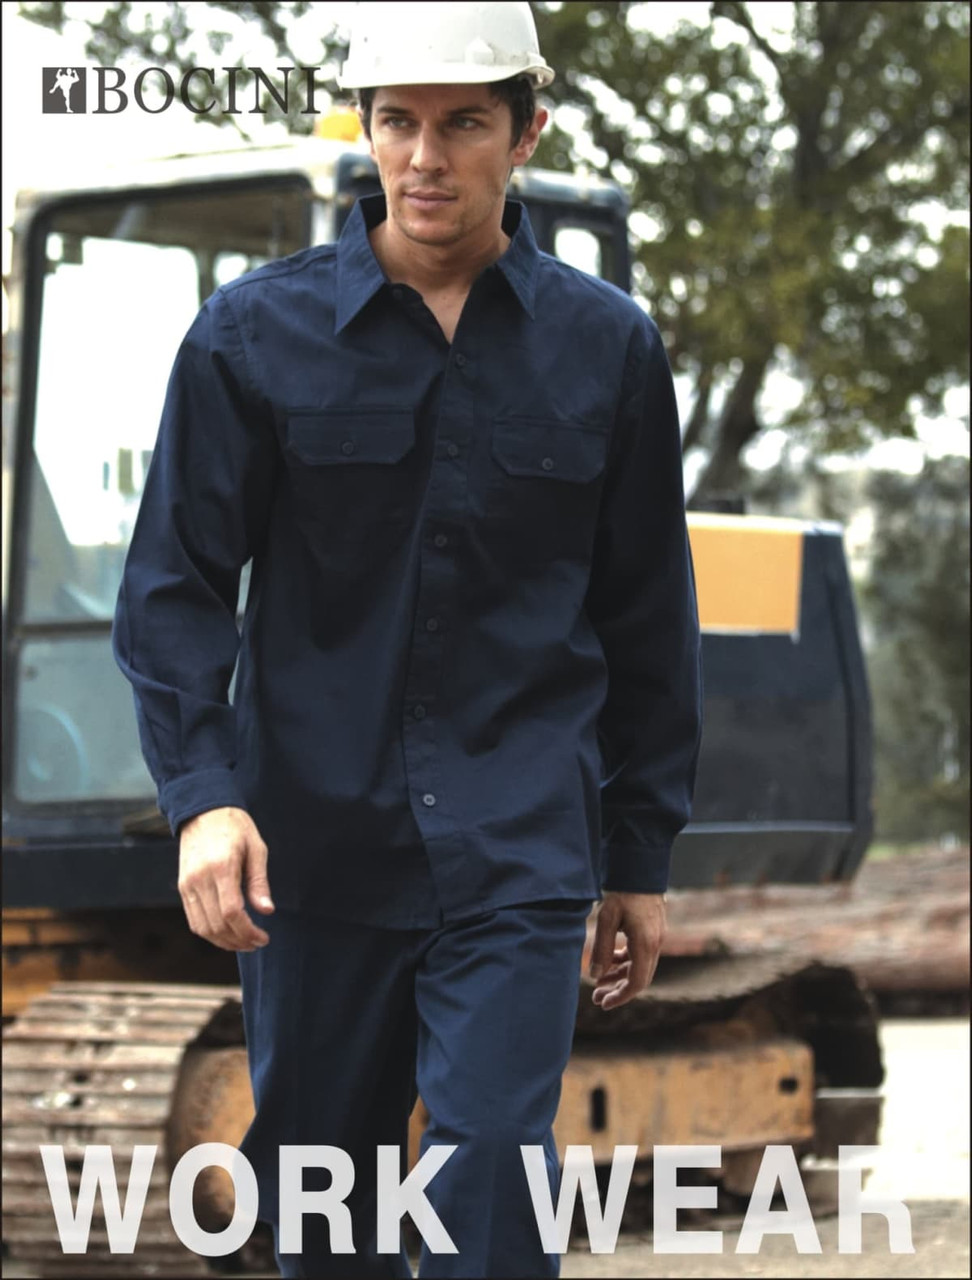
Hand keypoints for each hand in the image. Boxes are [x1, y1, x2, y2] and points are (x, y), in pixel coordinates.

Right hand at [178, 806, 274, 951]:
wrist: (204, 810)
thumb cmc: (236, 827)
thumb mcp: (256, 848)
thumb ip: (259, 882)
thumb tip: (266, 911)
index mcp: (221, 867)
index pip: (232, 911)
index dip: (248, 931)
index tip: (263, 937)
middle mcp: (200, 878)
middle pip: (217, 924)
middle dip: (239, 941)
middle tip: (257, 943)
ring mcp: (187, 884)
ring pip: (203, 928)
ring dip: (224, 942)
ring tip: (244, 943)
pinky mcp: (183, 887)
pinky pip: (193, 920)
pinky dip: (210, 932)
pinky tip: (227, 933)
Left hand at [588, 891, 665, 1010]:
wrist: (640, 869)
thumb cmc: (623, 892)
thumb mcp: (606, 919)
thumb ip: (601, 948)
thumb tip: (594, 975)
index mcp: (645, 944)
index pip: (637, 983)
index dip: (620, 997)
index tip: (602, 1003)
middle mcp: (655, 945)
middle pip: (639, 979)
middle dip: (617, 990)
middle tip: (595, 997)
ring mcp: (655, 939)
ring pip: (640, 968)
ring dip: (620, 976)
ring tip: (598, 981)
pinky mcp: (652, 932)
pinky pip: (640, 956)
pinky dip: (625, 963)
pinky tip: (609, 962)